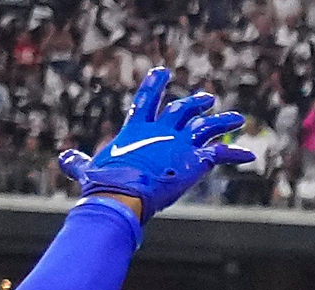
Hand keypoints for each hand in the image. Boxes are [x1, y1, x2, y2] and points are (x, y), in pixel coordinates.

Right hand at [58, 67, 253, 220]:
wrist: (123, 194)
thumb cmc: (103, 185)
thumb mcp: (87, 171)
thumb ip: (78, 163)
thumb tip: (64, 158)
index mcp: (137, 129)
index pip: (147, 100)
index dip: (155, 85)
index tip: (163, 71)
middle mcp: (162, 131)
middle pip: (183, 110)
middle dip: (195, 103)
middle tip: (206, 99)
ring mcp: (180, 144)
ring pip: (208, 127)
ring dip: (223, 121)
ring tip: (236, 118)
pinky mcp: (195, 161)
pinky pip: (221, 154)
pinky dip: (236, 154)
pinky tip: (250, 156)